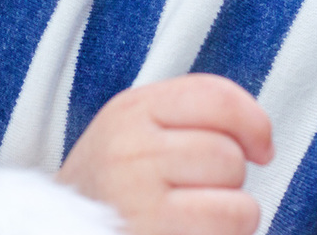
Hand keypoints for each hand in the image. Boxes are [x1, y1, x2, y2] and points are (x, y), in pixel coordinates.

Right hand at [56, 74, 273, 234]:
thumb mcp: (135, 136)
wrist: (55, 231)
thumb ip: (188, 119)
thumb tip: (260, 140)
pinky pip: (229, 229)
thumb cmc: (115, 192)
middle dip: (228, 182)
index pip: (215, 96)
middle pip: (229, 153)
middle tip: (193, 196)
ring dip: (229, 218)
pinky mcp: (151, 231)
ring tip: (189, 222)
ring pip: (238, 199)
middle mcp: (128, 147)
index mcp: (129, 111)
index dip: (253, 122)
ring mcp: (135, 195)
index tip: (258, 149)